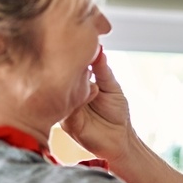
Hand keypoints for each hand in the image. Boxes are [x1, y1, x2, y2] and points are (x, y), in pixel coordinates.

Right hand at [60, 49, 133, 163]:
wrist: (121, 140)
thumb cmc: (117, 114)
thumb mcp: (112, 87)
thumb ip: (103, 70)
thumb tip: (99, 50)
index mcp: (77, 85)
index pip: (70, 68)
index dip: (74, 56)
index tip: (82, 42)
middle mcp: (68, 96)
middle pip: (61, 78)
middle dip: (72, 67)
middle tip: (83, 56)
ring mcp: (66, 109)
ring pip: (62, 91)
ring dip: (77, 82)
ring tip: (92, 76)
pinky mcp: (68, 123)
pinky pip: (67, 108)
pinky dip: (79, 98)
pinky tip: (92, 91)